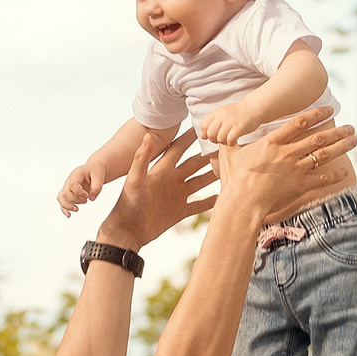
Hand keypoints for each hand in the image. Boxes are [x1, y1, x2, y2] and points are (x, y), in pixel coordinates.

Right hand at [58, 162, 106, 215]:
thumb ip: (97, 187)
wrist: (94, 170)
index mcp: (76, 174)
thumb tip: (91, 198)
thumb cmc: (96, 171)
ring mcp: (68, 187)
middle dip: (75, 200)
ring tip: (77, 209)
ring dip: (68, 205)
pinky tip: (69, 215)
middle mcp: (69, 180)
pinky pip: (62, 201)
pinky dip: (64, 209)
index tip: (88, 196)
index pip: (73, 185)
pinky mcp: (69, 193)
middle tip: (85, 201)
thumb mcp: (99, 176)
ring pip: (61, 197)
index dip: (80, 193)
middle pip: (66, 193)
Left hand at [100, 130, 218, 247]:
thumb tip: (149, 135)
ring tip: (228, 167)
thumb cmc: (127, 203)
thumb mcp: (134, 179)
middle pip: (193, 163)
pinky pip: (199, 204)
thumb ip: (142, 158)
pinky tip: (222, 196)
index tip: (202, 125)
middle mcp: (171, 180)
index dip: (189, 137)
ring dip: (212, 175)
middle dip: (207, 155)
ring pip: (199, 182)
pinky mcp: (180, 211)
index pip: (178, 148)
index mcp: (161, 170)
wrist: (128, 230)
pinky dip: (210, 201)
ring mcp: (177, 195)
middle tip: (223, 145)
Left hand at [198, 101, 261, 146]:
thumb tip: (202, 136)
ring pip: (220, 138)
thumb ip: (212, 123)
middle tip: (221, 139)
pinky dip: (231, 143)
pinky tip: (234, 141)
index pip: (204, 126)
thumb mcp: (222, 114)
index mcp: (217, 112)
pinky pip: (230, 139)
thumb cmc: (238, 113)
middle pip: (210, 133)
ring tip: (229, 140)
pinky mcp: (239, 127)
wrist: (254, 107)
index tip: (213, 135)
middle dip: (214, 140)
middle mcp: (222, 116)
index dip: (206, 134)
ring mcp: (231, 121)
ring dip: (224, 142)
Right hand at [216, 109, 355, 224]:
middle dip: (337, 131)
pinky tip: (346, 171)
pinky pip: (322, 179)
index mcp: (272, 142)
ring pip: (323, 155)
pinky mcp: (299, 186)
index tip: (329, 109)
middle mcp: (287, 153)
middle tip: (351, 127)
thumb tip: (223, 134)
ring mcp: (295, 169)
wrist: (242, 202)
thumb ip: (231, 142)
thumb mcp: (229, 154)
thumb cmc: (234, 179)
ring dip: (340, 147)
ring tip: (353, 141)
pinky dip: (335, 175)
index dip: (316, 114)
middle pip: (317, 138)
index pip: (299, 123)